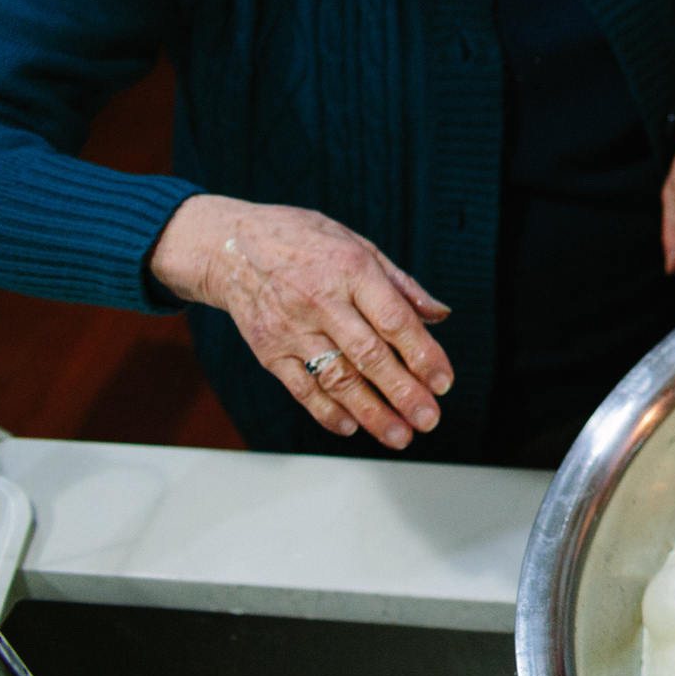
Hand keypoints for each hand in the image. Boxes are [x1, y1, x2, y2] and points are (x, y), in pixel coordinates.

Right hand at [149, 194, 451, 450]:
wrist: (231, 245)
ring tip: (398, 435)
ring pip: (336, 379)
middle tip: (428, 420)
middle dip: (403, 393)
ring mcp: (293, 329)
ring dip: (371, 412)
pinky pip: (300, 388)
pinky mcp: (269, 350)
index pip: (395, 320)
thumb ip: (402, 284)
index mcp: (352, 271)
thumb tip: (440, 315)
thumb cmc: (303, 240)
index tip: (443, 382)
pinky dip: (326, 411)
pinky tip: (351, 426)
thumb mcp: (359, 245)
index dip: (422, 354)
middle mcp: (322, 302)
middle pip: (368, 356)